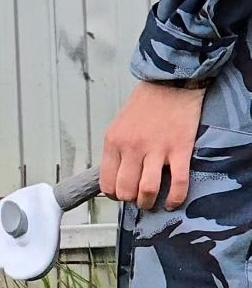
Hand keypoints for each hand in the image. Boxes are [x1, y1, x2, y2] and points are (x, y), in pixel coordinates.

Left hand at [100, 81, 204, 210]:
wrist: (170, 84)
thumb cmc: (144, 105)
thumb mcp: (118, 126)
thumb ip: (116, 150)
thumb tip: (116, 175)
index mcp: (113, 142)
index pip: (106, 181)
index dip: (113, 194)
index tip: (120, 195)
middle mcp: (132, 148)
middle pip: (125, 189)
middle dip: (130, 200)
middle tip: (137, 199)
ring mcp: (157, 149)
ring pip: (147, 190)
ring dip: (149, 202)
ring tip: (152, 203)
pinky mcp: (180, 149)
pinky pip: (177, 182)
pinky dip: (175, 197)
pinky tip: (173, 202)